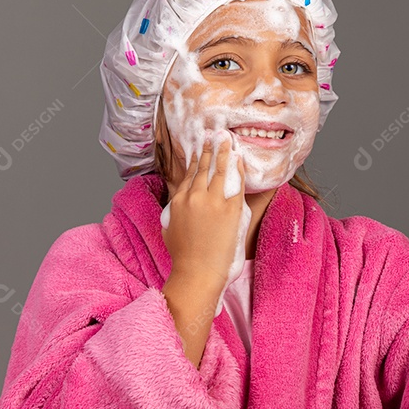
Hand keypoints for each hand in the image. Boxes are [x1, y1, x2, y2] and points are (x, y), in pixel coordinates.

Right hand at [161, 132, 245, 296]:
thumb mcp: (170, 229)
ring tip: (226, 140)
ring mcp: (213, 201)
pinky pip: (236, 183)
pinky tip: (239, 159)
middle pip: (202, 168)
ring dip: (223, 152)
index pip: (189, 175)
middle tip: (213, 136)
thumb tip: (180, 204)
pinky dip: (238, 169)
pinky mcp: (230, 209)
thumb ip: (174, 212)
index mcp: (178, 201)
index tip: (199, 151)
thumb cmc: (183, 257)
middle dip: (208, 150)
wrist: (197, 272)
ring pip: (218, 170)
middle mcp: (194, 196)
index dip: (195, 162)